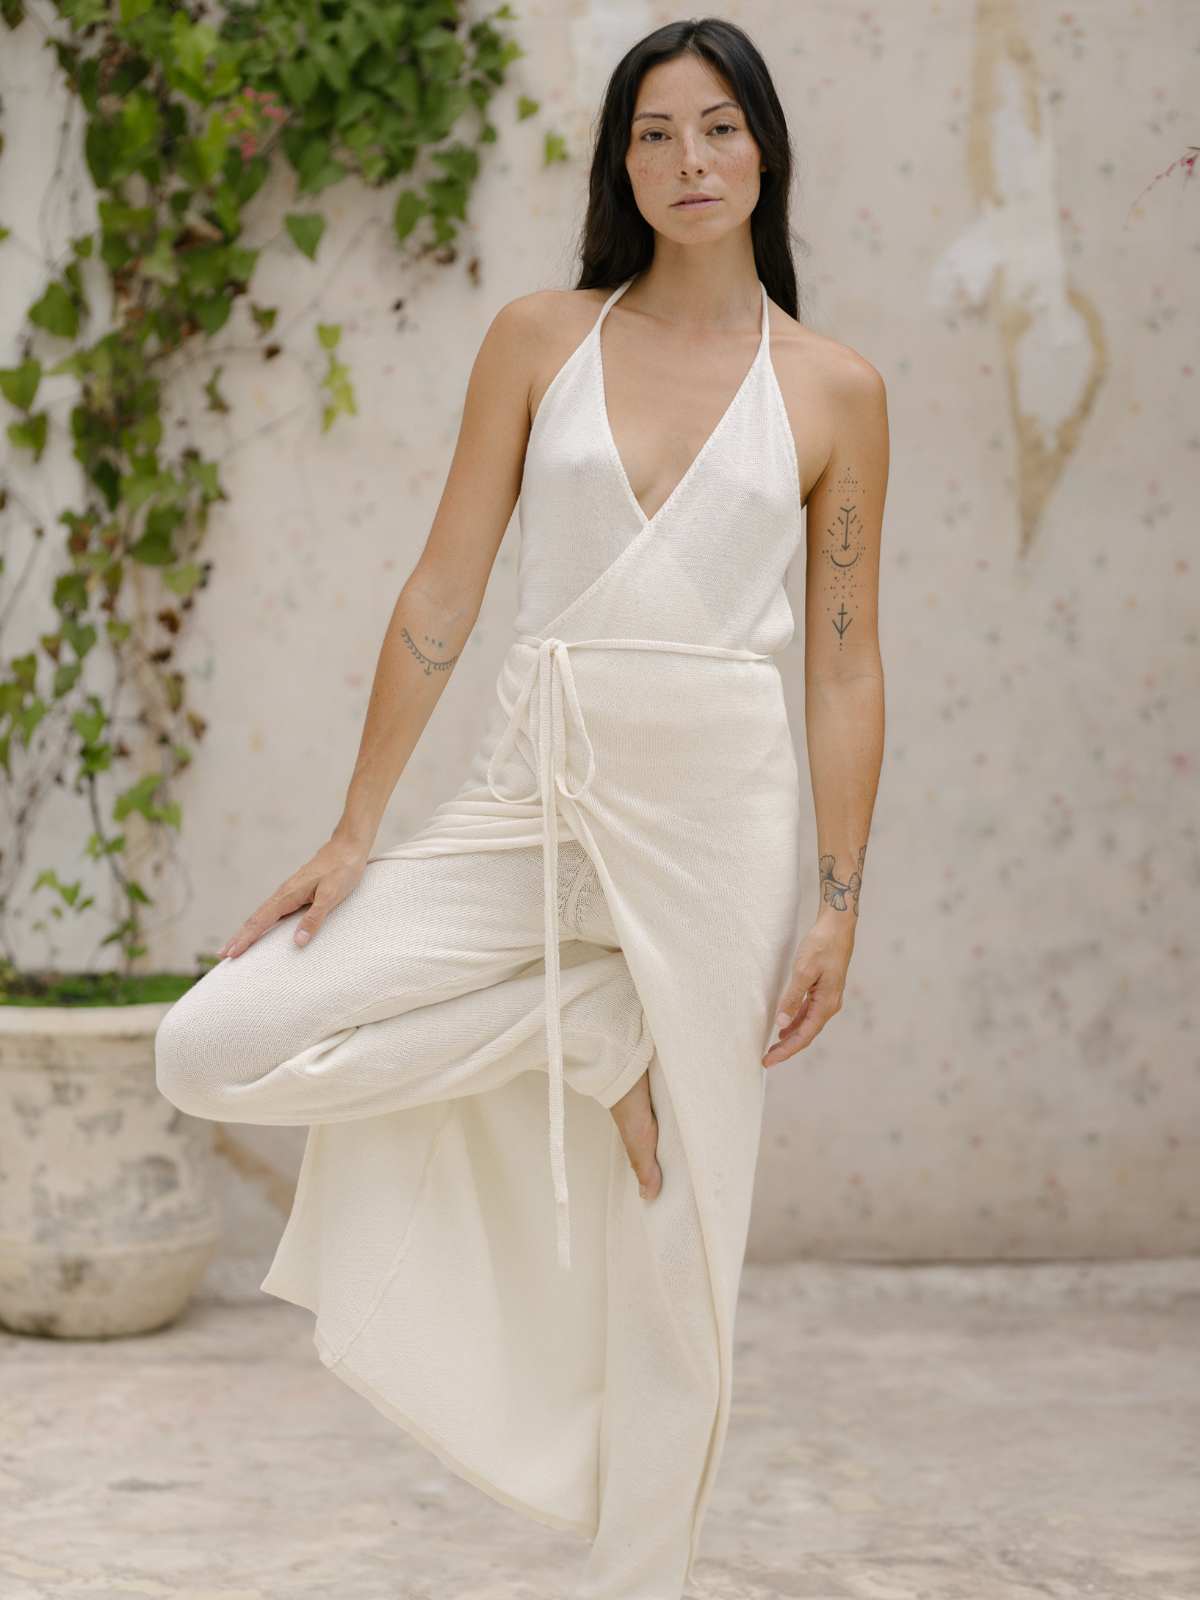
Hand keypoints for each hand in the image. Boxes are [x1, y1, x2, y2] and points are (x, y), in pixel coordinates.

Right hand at [215, 836, 371, 958]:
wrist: (348, 847)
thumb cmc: (342, 870)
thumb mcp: (332, 895)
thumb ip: (315, 918)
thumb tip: (298, 942)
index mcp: (288, 895)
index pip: (261, 921)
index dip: (246, 938)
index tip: (231, 953)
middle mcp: (283, 894)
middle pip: (256, 919)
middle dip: (239, 937)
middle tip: (224, 955)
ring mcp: (288, 893)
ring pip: (262, 915)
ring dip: (248, 931)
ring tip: (236, 946)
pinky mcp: (296, 893)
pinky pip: (273, 912)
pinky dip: (262, 923)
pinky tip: (262, 929)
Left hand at [761, 916, 853, 1066]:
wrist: (837, 927)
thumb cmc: (821, 945)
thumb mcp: (803, 971)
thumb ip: (792, 998)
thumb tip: (781, 1024)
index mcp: (827, 1004)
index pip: (804, 1036)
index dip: (786, 1051)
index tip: (768, 1061)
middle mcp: (829, 1005)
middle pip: (806, 1034)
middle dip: (786, 1049)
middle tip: (766, 1060)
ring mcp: (828, 998)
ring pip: (807, 1025)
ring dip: (790, 1037)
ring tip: (772, 1049)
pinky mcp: (823, 990)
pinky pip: (808, 1013)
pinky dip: (796, 1023)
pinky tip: (785, 1027)